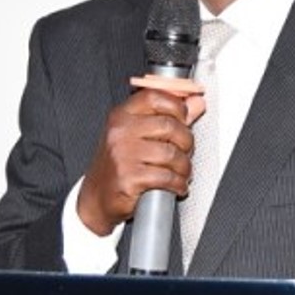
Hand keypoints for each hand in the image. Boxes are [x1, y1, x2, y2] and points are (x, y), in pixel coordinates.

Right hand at [76, 81, 204, 235]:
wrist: (97, 197)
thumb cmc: (119, 165)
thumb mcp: (138, 135)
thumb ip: (168, 117)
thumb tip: (196, 103)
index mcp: (121, 116)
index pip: (154, 97)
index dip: (177, 106)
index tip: (185, 118)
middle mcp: (120, 132)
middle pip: (169, 125)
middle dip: (186, 141)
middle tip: (186, 151)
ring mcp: (123, 155)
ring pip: (171, 154)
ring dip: (184, 167)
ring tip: (182, 172)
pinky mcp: (129, 178)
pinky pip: (166, 177)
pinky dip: (178, 183)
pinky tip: (177, 185)